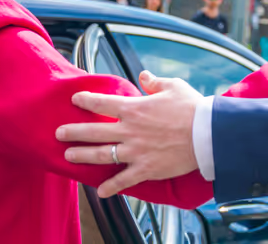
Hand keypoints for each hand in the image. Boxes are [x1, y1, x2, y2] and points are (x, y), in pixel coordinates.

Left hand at [56, 71, 202, 197]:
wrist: (208, 134)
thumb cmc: (193, 108)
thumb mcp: (173, 86)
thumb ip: (154, 82)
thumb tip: (144, 75)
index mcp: (134, 108)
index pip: (102, 102)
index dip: (85, 99)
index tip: (75, 99)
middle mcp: (130, 130)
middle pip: (94, 131)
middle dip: (73, 132)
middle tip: (59, 133)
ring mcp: (136, 151)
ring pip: (102, 154)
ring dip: (83, 155)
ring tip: (68, 155)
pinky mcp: (146, 169)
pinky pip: (124, 180)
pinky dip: (111, 187)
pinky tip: (100, 191)